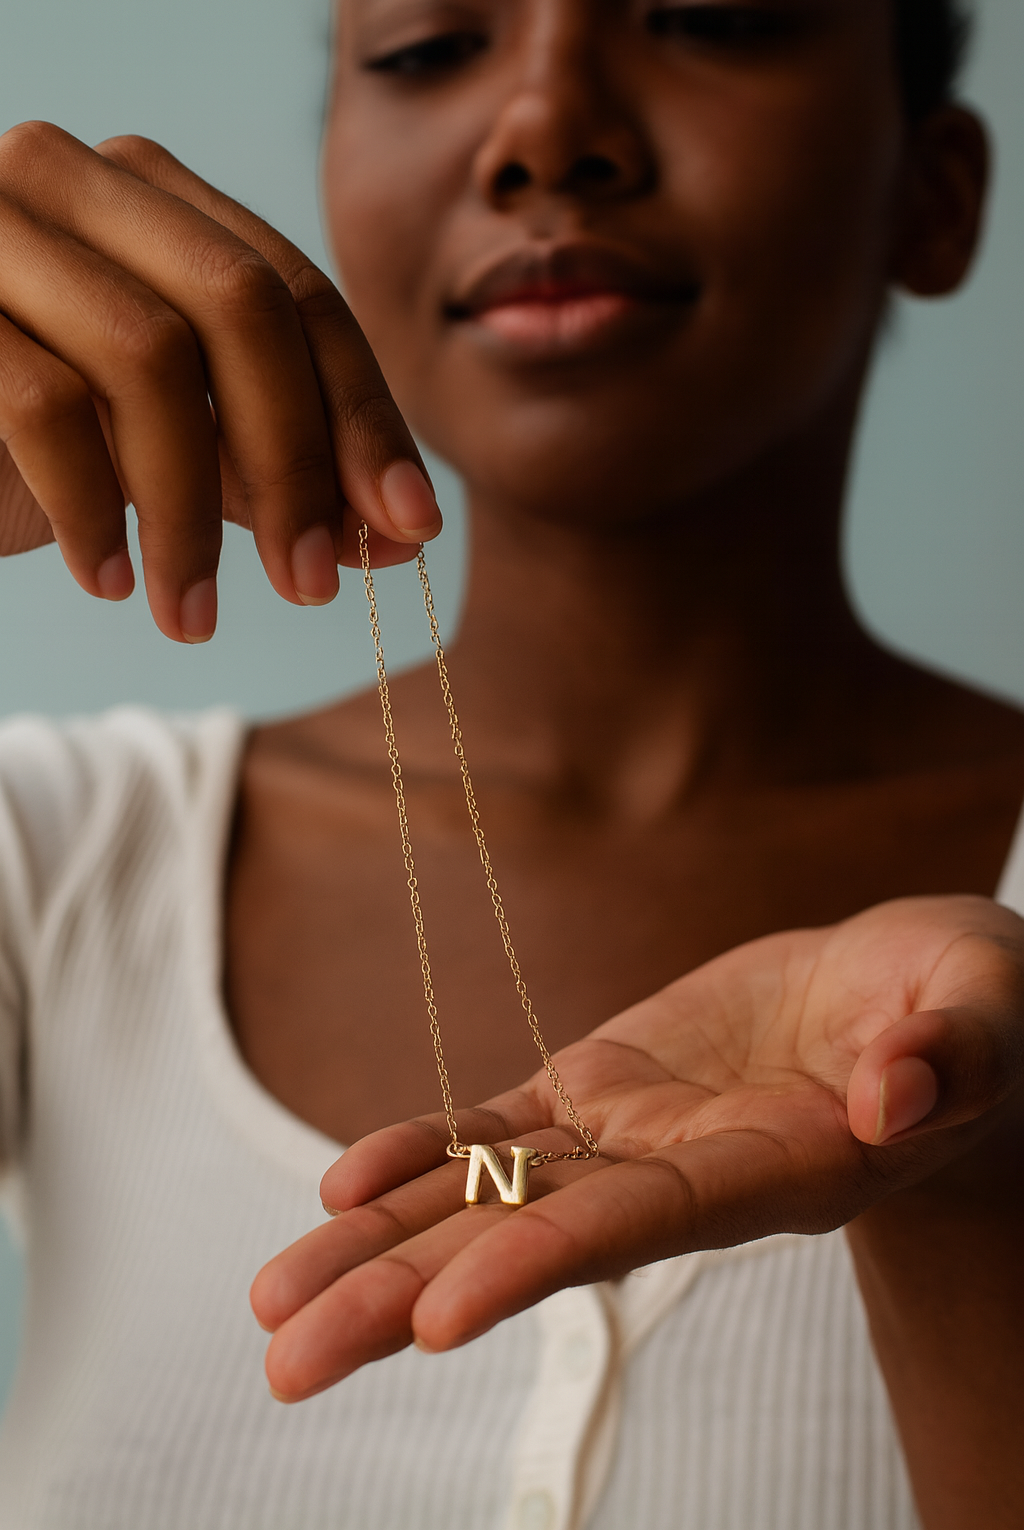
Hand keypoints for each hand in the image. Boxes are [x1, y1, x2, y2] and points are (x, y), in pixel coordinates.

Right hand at [0, 123, 440, 641]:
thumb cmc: (39, 443)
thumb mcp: (175, 448)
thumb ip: (276, 471)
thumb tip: (403, 536)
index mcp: (153, 195)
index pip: (297, 292)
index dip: (366, 414)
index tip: (411, 528)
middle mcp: (73, 178)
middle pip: (241, 304)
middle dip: (297, 461)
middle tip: (315, 586)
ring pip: (146, 357)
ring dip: (189, 514)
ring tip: (193, 617)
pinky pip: (41, 406)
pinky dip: (93, 510)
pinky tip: (111, 580)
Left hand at [251, 894, 1023, 1400]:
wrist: (909, 999)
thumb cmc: (963, 1008)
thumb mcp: (979, 1010)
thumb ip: (949, 1051)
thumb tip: (896, 1092)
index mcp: (775, 1170)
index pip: (643, 1227)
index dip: (543, 1262)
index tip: (441, 1318)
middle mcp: (685, 1175)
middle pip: (528, 1240)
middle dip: (406, 1295)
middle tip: (287, 1361)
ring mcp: (633, 1136)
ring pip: (491, 1194)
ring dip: (379, 1243)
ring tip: (273, 1300)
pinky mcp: (605, 1086)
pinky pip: (500, 1124)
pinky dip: (423, 1151)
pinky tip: (342, 1185)